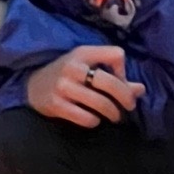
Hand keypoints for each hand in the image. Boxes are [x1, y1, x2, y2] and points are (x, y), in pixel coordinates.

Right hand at [26, 46, 144, 127]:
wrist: (32, 85)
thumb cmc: (68, 75)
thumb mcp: (89, 68)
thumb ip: (115, 76)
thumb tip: (141, 90)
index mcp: (84, 53)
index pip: (117, 54)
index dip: (124, 71)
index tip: (121, 81)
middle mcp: (73, 67)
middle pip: (111, 83)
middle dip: (126, 98)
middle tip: (129, 107)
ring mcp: (63, 86)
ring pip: (101, 103)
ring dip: (113, 113)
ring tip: (114, 116)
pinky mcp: (56, 104)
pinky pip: (86, 118)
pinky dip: (95, 121)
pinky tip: (94, 119)